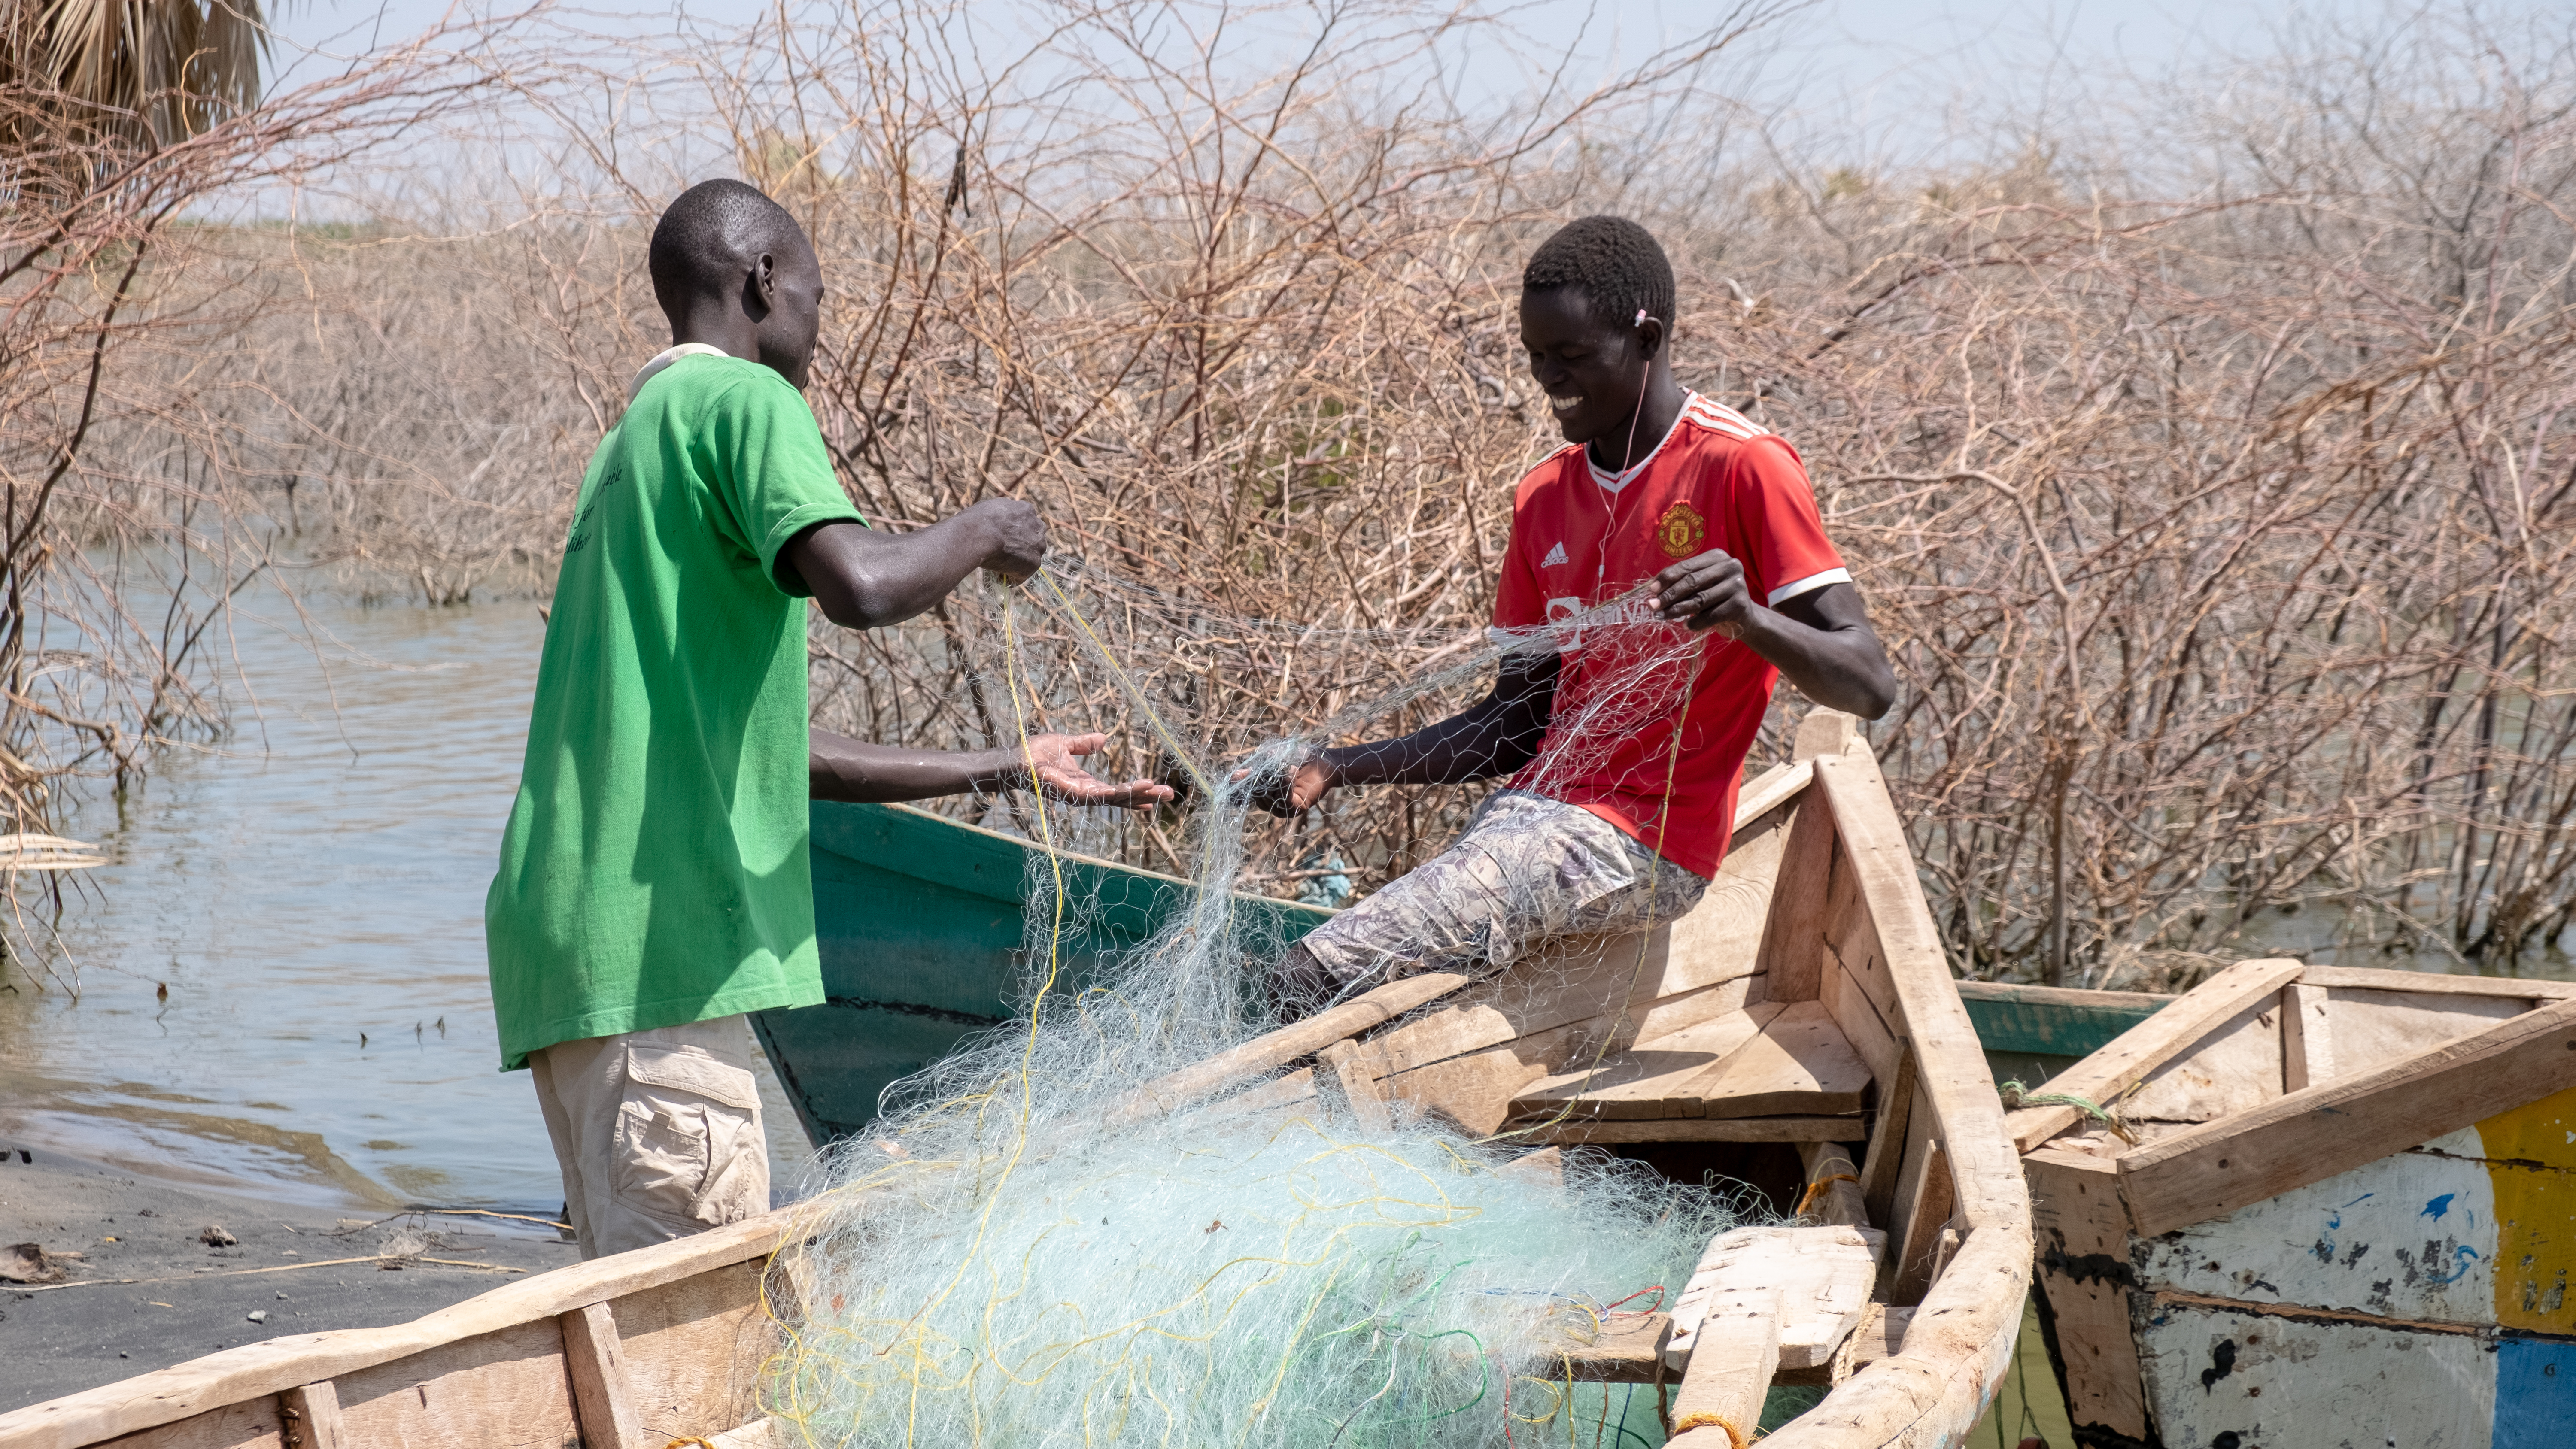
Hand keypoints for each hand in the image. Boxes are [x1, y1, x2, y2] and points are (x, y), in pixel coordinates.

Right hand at [970, 498, 1047, 582]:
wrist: (978, 534)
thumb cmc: (975, 520)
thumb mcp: (989, 508)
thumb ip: (1000, 514)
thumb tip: (994, 521)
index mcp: (1026, 510)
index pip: (1026, 523)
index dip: (1015, 532)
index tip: (1005, 538)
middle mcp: (1037, 526)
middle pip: (1033, 539)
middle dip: (1022, 547)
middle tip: (1004, 553)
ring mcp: (1038, 545)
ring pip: (1031, 557)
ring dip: (1018, 563)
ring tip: (999, 567)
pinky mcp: (1034, 563)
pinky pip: (1023, 574)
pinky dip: (1012, 577)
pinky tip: (999, 576)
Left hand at [1018, 732, 1172, 810]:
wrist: (1017, 760)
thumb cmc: (1034, 754)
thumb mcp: (1067, 744)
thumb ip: (1085, 744)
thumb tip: (1103, 738)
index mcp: (1087, 784)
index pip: (1116, 791)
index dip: (1135, 790)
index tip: (1155, 788)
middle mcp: (1087, 794)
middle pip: (1122, 799)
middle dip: (1146, 797)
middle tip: (1170, 795)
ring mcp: (1083, 796)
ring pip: (1118, 799)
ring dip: (1140, 795)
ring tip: (1161, 792)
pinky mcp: (1078, 794)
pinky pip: (1106, 795)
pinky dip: (1125, 792)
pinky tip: (1141, 787)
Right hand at [1233, 756, 1335, 817]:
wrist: (1324, 759)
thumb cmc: (1299, 756)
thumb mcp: (1273, 758)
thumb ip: (1255, 768)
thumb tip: (1236, 776)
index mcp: (1261, 789)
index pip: (1243, 793)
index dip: (1237, 787)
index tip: (1233, 777)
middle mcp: (1269, 800)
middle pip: (1254, 796)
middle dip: (1259, 779)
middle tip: (1270, 766)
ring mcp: (1281, 806)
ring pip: (1267, 799)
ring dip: (1275, 781)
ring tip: (1287, 766)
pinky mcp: (1295, 808)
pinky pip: (1283, 801)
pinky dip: (1285, 786)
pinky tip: (1290, 773)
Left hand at [1647, 547, 1755, 636]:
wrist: (1745, 617)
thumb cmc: (1716, 598)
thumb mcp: (1701, 585)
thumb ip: (1682, 583)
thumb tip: (1653, 591)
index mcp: (1717, 556)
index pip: (1687, 566)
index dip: (1667, 578)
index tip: (1651, 590)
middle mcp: (1729, 566)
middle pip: (1692, 582)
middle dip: (1669, 595)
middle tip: (1652, 606)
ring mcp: (1737, 584)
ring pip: (1699, 599)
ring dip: (1677, 610)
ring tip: (1661, 617)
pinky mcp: (1740, 604)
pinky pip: (1710, 616)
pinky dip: (1695, 623)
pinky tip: (1685, 626)